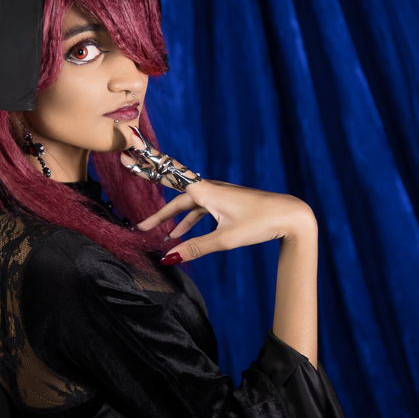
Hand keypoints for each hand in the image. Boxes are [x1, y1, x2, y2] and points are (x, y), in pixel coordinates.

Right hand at [118, 126, 315, 264]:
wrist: (290, 215)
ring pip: (190, 205)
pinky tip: (185, 233)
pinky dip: (191, 220)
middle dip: (159, 212)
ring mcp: (220, 194)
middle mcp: (210, 188)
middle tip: (139, 224)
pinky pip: (202, 209)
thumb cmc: (259, 223)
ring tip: (163, 235)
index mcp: (205, 191)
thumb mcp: (225, 239)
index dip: (148, 173)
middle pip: (177, 198)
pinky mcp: (229, 202)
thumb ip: (195, 248)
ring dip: (176, 219)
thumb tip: (168, 258)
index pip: (169, 183)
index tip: (128, 159)